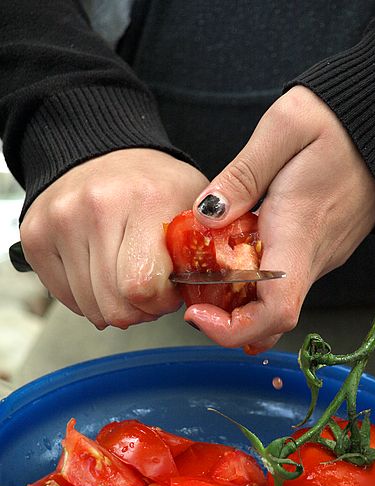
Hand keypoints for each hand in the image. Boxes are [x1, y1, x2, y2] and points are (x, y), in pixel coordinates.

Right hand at [21, 149, 208, 328]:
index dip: (160, 302)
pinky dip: (88, 297)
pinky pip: (65, 299)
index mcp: (146, 200)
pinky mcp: (35, 235)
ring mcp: (59, 220)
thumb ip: (204, 252)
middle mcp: (96, 207)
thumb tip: (202, 299)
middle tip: (149, 288)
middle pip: (114, 305)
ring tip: (126, 276)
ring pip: (89, 307)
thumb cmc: (155, 185)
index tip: (167, 290)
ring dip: (114, 305)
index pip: (142, 286)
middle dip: (139, 310)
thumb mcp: (195, 209)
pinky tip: (101, 272)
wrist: (106, 152)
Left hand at [187, 86, 374, 351]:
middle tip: (193, 296)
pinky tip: (238, 255)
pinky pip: (286, 282)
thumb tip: (206, 215)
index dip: (233, 329)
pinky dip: (256, 283)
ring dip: (239, 302)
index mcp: (300, 232)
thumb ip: (242, 174)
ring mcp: (320, 257)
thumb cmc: (338, 123)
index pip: (275, 310)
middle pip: (271, 319)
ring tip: (209, 270)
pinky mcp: (320, 250)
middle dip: (228, 321)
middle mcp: (313, 256)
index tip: (197, 314)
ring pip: (277, 303)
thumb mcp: (284, 127)